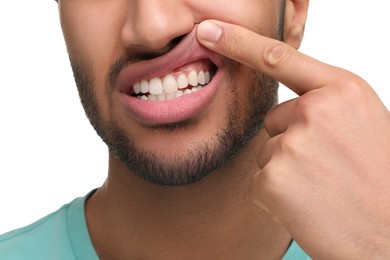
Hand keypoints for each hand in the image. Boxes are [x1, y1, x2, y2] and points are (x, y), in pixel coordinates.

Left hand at [197, 20, 389, 258]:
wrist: (389, 234)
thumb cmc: (378, 178)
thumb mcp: (362, 122)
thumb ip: (324, 104)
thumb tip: (290, 107)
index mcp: (341, 91)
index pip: (278, 57)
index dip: (238, 41)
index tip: (208, 31)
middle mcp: (315, 111)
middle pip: (274, 119)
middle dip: (292, 142)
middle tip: (327, 167)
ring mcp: (292, 144)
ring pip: (267, 151)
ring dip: (287, 170)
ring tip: (322, 187)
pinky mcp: (273, 178)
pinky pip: (260, 179)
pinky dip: (277, 195)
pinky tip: (308, 204)